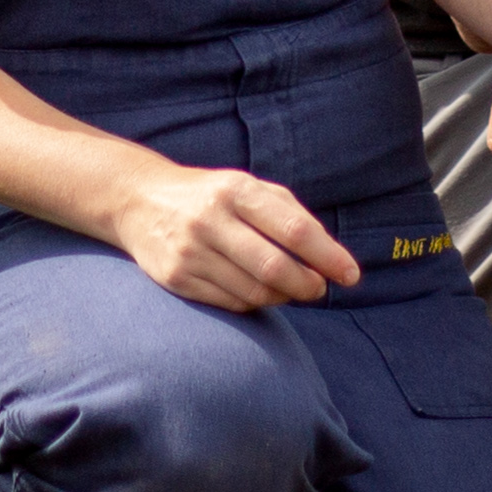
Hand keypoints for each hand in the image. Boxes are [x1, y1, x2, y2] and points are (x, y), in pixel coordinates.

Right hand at [105, 162, 362, 311]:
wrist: (140, 200)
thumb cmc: (213, 196)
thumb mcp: (249, 188)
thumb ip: (291, 216)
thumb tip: (331, 259)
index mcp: (237, 190)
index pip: (294, 230)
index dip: (328, 257)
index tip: (351, 275)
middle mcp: (211, 219)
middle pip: (275, 268)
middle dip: (307, 285)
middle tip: (319, 290)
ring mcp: (190, 251)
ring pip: (254, 292)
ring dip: (282, 297)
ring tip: (289, 289)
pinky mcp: (176, 278)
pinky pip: (230, 303)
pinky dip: (253, 303)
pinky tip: (256, 291)